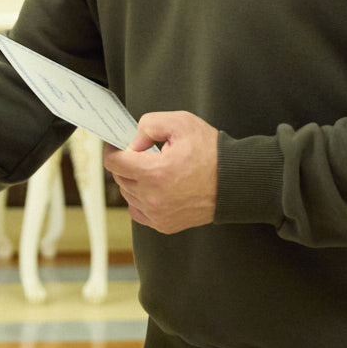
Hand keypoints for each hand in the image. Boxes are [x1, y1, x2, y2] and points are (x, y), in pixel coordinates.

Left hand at [102, 111, 218, 234]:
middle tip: (140, 154)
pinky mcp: (165, 224)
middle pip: (120, 178)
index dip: (112, 150)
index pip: (114, 163)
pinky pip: (138, 212)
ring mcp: (158, 214)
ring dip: (134, 181)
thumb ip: (149, 125)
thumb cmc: (212, 153)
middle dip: (126, 163)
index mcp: (154, 173)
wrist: (235, 181)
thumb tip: (133, 142)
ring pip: (128, 194)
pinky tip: (153, 189)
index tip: (115, 145)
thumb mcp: (181, 123)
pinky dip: (140, 199)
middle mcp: (153, 197)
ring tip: (153, 170)